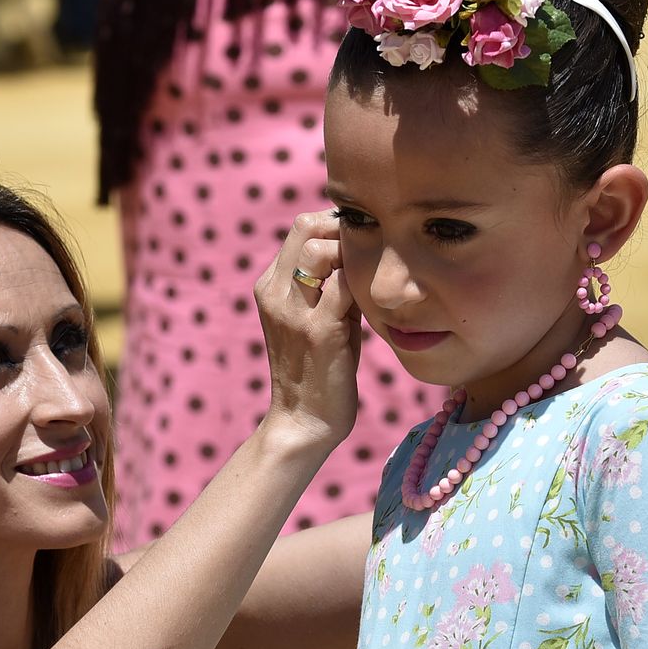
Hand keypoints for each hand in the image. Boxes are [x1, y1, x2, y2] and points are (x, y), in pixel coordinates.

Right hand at [254, 210, 360, 453]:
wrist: (303, 423)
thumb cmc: (319, 370)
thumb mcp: (316, 319)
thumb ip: (331, 285)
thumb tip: (361, 251)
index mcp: (270, 287)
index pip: (301, 228)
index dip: (335, 225)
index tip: (362, 244)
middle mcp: (275, 293)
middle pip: (306, 227)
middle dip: (344, 230)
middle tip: (371, 256)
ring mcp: (293, 311)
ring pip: (320, 248)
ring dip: (353, 256)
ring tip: (369, 283)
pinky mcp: (318, 331)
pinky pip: (344, 284)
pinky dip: (364, 284)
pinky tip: (377, 304)